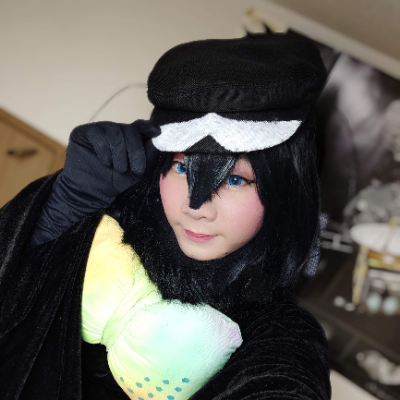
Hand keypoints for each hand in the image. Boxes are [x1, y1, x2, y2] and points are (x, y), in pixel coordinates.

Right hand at [28, 120, 159, 246]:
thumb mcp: (137, 170)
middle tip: (133, 169)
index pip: (140, 126)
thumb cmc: (115, 182)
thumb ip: (148, 154)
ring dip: (119, 152)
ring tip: (117, 168)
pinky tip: (105, 162)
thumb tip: (159, 136)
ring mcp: (99, 130)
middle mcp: (115, 130)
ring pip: (114, 131)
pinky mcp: (82, 132)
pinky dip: (103, 149)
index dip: (148, 127)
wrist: (92, 193)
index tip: (157, 132)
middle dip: (134, 150)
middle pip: (129, 130)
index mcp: (128, 138)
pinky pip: (97, 133)